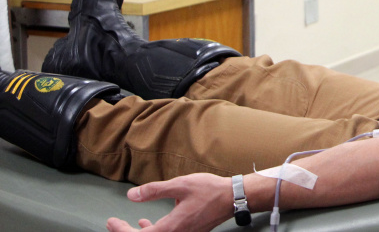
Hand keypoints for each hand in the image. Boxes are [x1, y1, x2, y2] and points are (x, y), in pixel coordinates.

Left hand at [106, 173, 234, 231]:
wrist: (234, 198)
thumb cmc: (210, 191)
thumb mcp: (180, 185)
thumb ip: (154, 190)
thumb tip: (132, 196)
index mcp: (171, 227)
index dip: (120, 231)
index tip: (111, 221)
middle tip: (114, 224)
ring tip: (129, 225)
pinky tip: (151, 223)